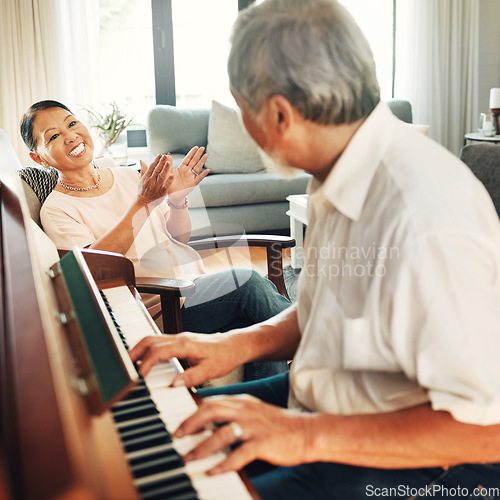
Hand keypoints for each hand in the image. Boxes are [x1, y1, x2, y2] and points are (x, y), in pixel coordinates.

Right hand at [129, 332, 241, 387]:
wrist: (234, 346)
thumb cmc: (224, 357)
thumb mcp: (212, 370)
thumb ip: (193, 377)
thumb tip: (175, 383)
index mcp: (186, 344)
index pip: (159, 351)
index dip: (147, 363)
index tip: (139, 376)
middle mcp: (180, 338)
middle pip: (150, 340)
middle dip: (134, 352)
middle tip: (123, 366)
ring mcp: (179, 338)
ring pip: (153, 339)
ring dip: (139, 350)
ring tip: (129, 364)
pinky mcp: (180, 341)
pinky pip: (159, 342)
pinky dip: (148, 350)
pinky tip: (145, 361)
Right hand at [137, 154, 173, 206]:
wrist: (143, 203)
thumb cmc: (142, 190)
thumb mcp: (141, 179)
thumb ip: (143, 170)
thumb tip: (142, 160)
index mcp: (146, 177)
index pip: (152, 167)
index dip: (156, 160)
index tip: (160, 154)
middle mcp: (151, 181)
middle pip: (157, 170)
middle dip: (161, 162)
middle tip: (165, 156)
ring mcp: (156, 187)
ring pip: (161, 176)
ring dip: (165, 169)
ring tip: (168, 162)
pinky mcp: (161, 193)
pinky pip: (166, 186)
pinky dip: (169, 181)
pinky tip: (172, 175)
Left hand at [167, 146, 209, 202]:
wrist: (172, 195)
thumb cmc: (170, 184)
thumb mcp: (168, 173)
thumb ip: (169, 164)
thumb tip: (167, 154)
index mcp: (182, 168)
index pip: (188, 158)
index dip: (192, 153)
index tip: (196, 147)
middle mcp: (187, 171)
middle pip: (194, 161)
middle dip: (198, 154)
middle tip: (202, 148)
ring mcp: (191, 177)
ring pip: (197, 168)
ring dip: (202, 162)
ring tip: (206, 155)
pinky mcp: (193, 184)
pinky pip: (199, 178)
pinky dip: (203, 174)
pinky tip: (207, 170)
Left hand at [174, 394, 310, 473]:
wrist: (306, 432)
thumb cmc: (278, 426)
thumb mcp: (254, 413)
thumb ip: (233, 414)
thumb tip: (209, 423)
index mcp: (243, 402)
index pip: (212, 402)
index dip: (192, 412)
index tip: (179, 424)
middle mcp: (246, 411)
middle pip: (212, 411)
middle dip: (191, 424)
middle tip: (177, 436)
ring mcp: (255, 427)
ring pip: (223, 433)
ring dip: (202, 446)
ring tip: (189, 458)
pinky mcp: (263, 443)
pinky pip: (240, 454)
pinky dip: (224, 463)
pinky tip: (213, 471)